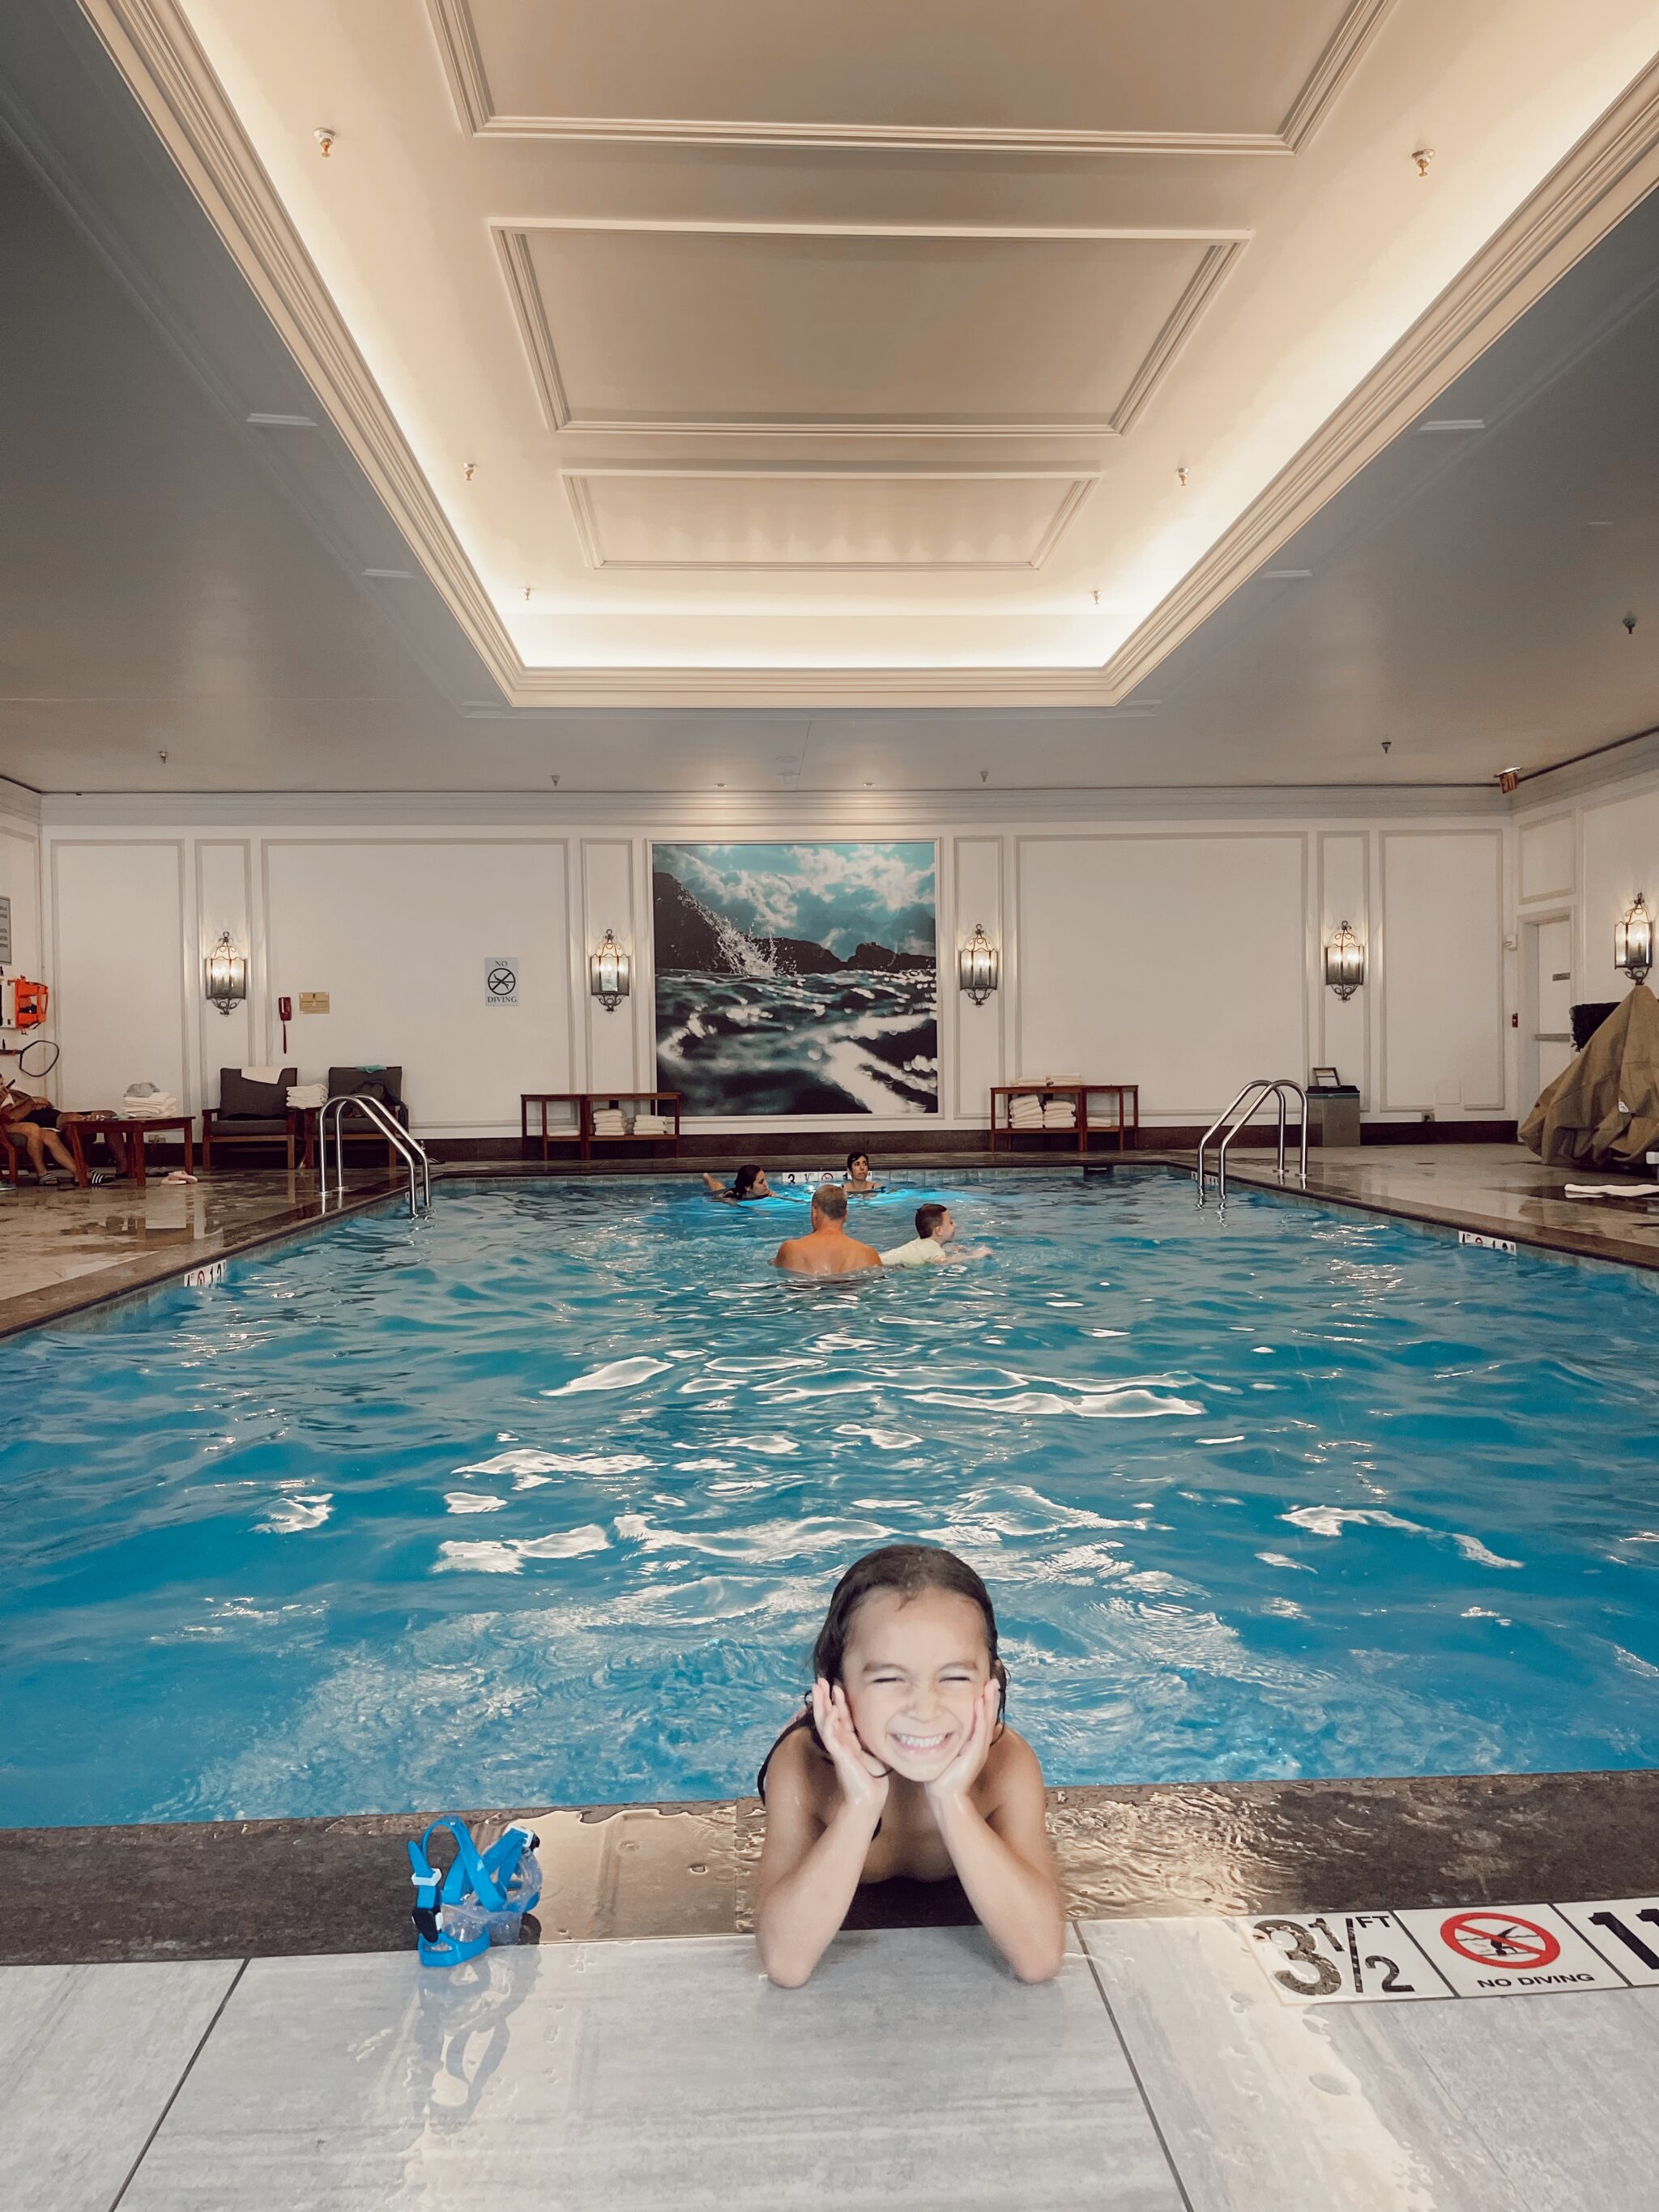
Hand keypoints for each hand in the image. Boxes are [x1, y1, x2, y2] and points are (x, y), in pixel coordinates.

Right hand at [812, 1678, 887, 1822]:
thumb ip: (868, 1739)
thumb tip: (879, 1723)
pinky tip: (831, 1710)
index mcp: (847, 1740)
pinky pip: (831, 1736)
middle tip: (818, 1680)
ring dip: (821, 1705)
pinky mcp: (838, 1755)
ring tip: (818, 1689)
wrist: (869, 1797)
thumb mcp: (871, 1751)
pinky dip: (829, 1723)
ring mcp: (838, 1747)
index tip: (835, 1684)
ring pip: (825, 1722)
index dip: (837, 1700)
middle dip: (823, 1698)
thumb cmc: (871, 1777)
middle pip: (828, 1715)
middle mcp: (840, 1741)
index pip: (840, 1716)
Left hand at [924, 1679, 999, 1806]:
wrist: (945, 1796)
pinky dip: (981, 1716)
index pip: (982, 1719)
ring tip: (991, 1686)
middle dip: (991, 1698)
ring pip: (987, 1721)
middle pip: (989, 1717)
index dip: (985, 1703)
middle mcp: (979, 1745)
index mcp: (974, 1744)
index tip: (986, 1685)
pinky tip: (980, 1703)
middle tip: (993, 1681)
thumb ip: (948, 1741)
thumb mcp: (947, 1753)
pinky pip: (980, 1731)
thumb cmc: (942, 1776)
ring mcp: (979, 1749)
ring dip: (989, 1702)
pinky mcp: (975, 1753)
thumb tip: (937, 1729)